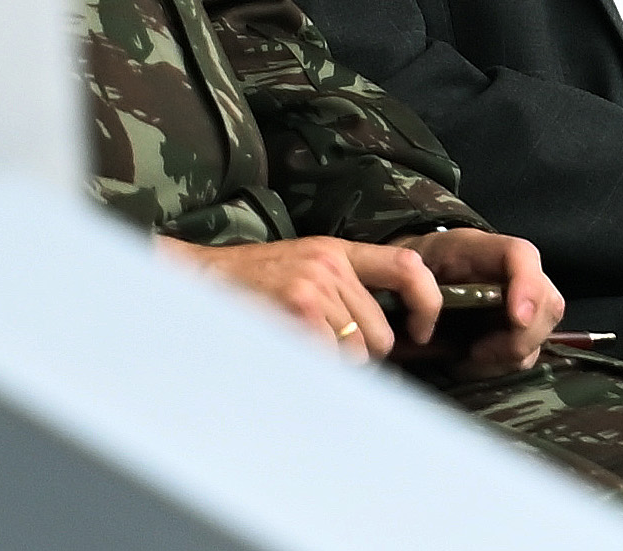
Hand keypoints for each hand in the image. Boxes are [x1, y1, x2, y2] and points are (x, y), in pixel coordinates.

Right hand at [159, 233, 428, 361]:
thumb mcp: (304, 266)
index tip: (421, 331)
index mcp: (339, 251)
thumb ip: (343, 288)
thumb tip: (386, 335)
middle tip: (329, 355)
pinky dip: (315, 370)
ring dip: (336, 367)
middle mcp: (332, 265)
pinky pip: (329, 359)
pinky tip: (290, 357)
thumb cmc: (250, 282)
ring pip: (357, 352)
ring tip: (303, 352)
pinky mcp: (296, 309)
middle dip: (363, 356)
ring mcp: (314, 286)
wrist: (195, 279)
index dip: (428, 303)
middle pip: (381, 333)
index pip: (409, 266)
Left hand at [404, 227, 562, 377]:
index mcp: (480, 249)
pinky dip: (502, 363)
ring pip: (542, 330)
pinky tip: (473, 360)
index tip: (516, 318)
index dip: (527, 286)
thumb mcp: (406, 273)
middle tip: (481, 351)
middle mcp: (510, 273)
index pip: (520, 256)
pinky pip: (527, 353)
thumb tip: (424, 329)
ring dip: (510, 353)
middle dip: (523, 335)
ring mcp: (518, 301)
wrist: (406, 283)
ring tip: (472, 356)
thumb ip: (418, 290)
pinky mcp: (514, 329)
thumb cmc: (409, 274)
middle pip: (547, 300)